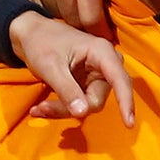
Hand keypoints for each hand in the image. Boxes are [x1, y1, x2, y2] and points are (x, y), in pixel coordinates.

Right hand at [5, 0, 107, 34]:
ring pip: (49, 12)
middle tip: (86, 21)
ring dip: (60, 10)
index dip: (98, 30)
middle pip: (69, 19)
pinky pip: (30, 0)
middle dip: (80, 22)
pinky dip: (41, 1)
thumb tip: (105, 16)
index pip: (90, 18)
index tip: (103, 35)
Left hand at [11, 10, 134, 123]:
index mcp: (102, 52)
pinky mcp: (87, 85)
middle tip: (42, 109)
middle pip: (96, 99)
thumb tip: (83, 113)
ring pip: (87, 105)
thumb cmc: (40, 42)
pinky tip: (42, 107)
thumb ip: (67, 90)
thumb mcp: (50, 66)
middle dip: (71, 108)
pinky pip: (79, 104)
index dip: (126, 102)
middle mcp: (104, 65)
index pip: (120, 80)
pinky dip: (61, 108)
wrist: (30, 35)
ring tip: (38, 108)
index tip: (128, 124)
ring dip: (62, 110)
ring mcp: (96, 77)